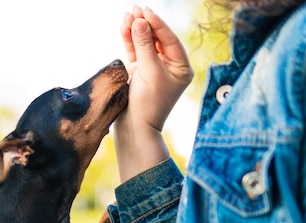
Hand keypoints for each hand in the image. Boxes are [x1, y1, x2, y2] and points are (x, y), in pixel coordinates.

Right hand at [121, 6, 192, 131]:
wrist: (134, 127)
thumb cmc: (147, 103)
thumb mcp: (149, 71)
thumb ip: (145, 45)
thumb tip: (140, 21)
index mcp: (181, 67)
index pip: (169, 39)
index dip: (157, 24)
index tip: (145, 12)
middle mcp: (169, 66)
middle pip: (157, 38)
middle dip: (145, 23)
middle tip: (134, 9)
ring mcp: (153, 68)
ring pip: (144, 42)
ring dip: (135, 29)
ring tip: (126, 15)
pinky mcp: (138, 71)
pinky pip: (135, 50)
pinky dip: (129, 39)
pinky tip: (124, 26)